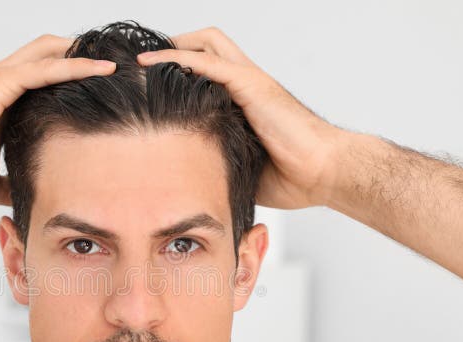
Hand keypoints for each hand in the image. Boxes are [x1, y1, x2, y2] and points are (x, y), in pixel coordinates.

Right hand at [0, 35, 116, 208]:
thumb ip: (12, 180)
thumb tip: (28, 194)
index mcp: (0, 102)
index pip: (44, 77)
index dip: (73, 76)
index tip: (106, 88)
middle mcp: (0, 84)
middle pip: (50, 54)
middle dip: (84, 55)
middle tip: (120, 67)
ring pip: (51, 52)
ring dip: (86, 54)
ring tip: (122, 63)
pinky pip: (44, 69)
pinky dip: (74, 66)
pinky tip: (101, 69)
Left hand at [137, 27, 347, 209]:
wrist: (322, 172)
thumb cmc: (291, 175)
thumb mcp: (240, 164)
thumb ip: (217, 158)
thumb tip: (187, 177)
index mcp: (246, 99)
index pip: (209, 68)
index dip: (179, 69)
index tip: (148, 85)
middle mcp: (247, 82)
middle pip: (207, 44)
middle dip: (173, 46)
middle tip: (144, 64)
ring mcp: (249, 80)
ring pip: (206, 43)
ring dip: (171, 47)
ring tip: (140, 60)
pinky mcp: (250, 85)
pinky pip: (205, 63)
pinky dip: (175, 59)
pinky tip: (148, 64)